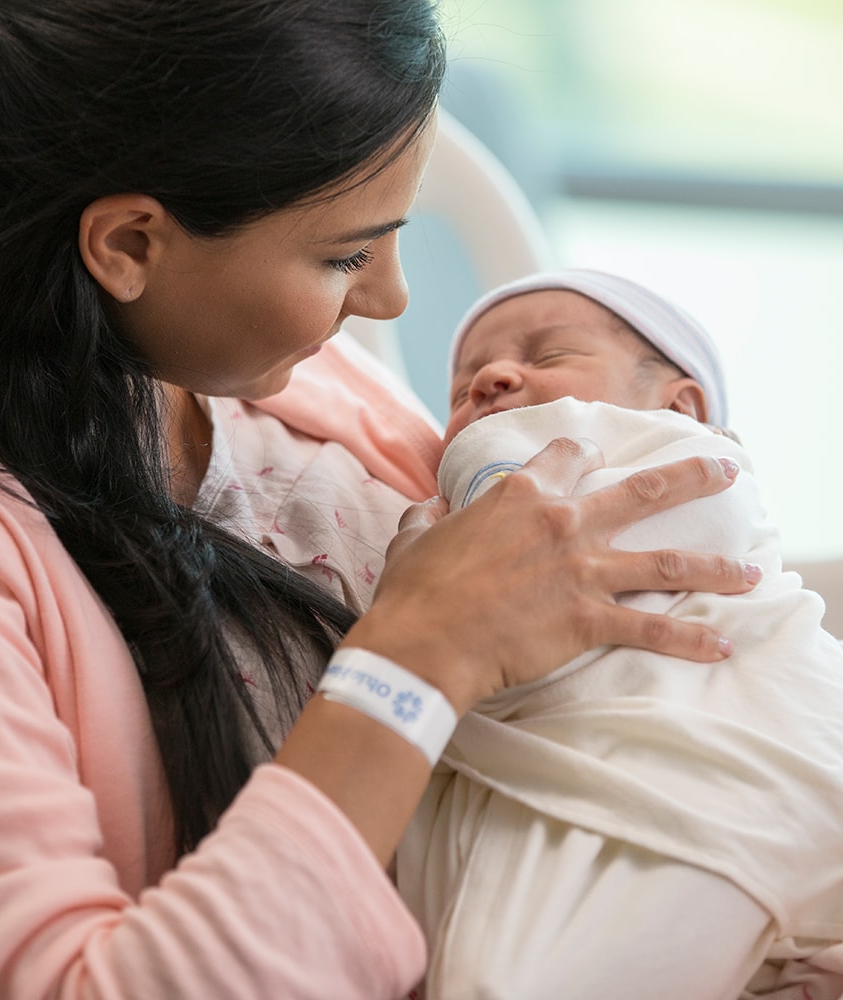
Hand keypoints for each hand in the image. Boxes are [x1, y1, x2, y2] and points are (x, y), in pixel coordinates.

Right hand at [343, 437, 757, 713]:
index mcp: (520, 496)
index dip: (583, 453)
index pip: (568, 457)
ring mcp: (580, 570)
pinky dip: (689, 640)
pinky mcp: (586, 619)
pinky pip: (651, 631)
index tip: (595, 455)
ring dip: (713, 566)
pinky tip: (720, 646)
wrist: (424, 640)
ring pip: (664, 562)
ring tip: (750, 570)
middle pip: (641, 493)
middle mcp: (561, 523)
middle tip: (725, 470)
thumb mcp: (413, 538)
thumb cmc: (415, 590)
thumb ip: (427, 516)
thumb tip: (430, 507)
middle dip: (690, 478)